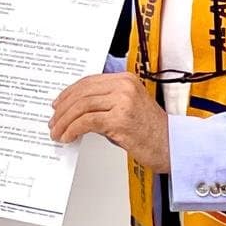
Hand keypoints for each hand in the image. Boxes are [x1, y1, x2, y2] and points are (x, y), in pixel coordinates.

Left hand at [48, 72, 169, 172]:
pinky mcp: (120, 119)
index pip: (88, 82)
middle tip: (54, 122)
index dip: (69, 93)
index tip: (58, 104)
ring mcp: (123, 101)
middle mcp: (124, 87)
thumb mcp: (127, 108)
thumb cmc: (151, 131)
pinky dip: (73, 130)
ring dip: (64, 121)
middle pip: (82, 93)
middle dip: (63, 109)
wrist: (172, 146)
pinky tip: (68, 137)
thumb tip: (75, 111)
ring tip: (57, 132)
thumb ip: (104, 104)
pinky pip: (87, 122)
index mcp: (125, 79)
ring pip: (81, 107)